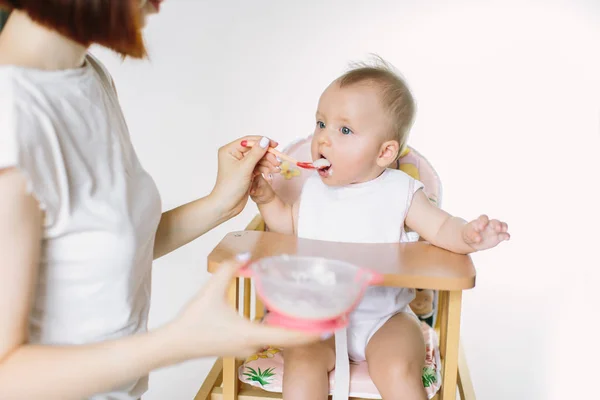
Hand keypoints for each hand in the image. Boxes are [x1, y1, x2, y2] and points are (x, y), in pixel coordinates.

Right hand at [167, 257, 319, 359]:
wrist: (174, 344)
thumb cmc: (193, 322)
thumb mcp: (212, 289)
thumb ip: (230, 267)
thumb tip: (247, 252)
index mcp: (251, 334)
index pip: (289, 337)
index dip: (312, 332)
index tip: (331, 326)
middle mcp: (253, 346)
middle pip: (289, 341)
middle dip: (310, 332)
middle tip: (330, 320)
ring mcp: (246, 350)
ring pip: (278, 342)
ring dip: (295, 333)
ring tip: (312, 319)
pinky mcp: (240, 348)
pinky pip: (268, 341)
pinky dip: (281, 333)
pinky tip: (284, 321)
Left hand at [210, 136, 280, 217]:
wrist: (226, 205)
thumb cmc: (230, 186)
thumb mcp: (245, 168)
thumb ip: (256, 153)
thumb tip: (265, 140)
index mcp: (229, 150)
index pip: (248, 141)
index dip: (262, 142)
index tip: (275, 145)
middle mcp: (234, 155)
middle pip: (255, 149)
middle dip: (267, 155)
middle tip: (277, 162)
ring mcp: (241, 163)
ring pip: (258, 158)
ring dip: (268, 163)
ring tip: (277, 169)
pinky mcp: (246, 172)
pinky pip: (258, 166)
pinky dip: (265, 169)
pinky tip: (271, 173)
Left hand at [462, 215, 509, 250]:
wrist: (471, 240)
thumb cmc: (468, 234)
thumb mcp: (467, 234)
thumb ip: (472, 235)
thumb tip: (479, 239)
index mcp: (480, 221)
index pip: (483, 218)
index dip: (483, 221)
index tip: (480, 228)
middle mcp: (489, 224)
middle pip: (495, 221)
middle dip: (496, 224)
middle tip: (496, 228)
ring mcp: (495, 230)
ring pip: (502, 225)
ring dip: (503, 227)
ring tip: (502, 230)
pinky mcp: (498, 237)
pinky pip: (504, 235)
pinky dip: (506, 235)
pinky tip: (506, 238)